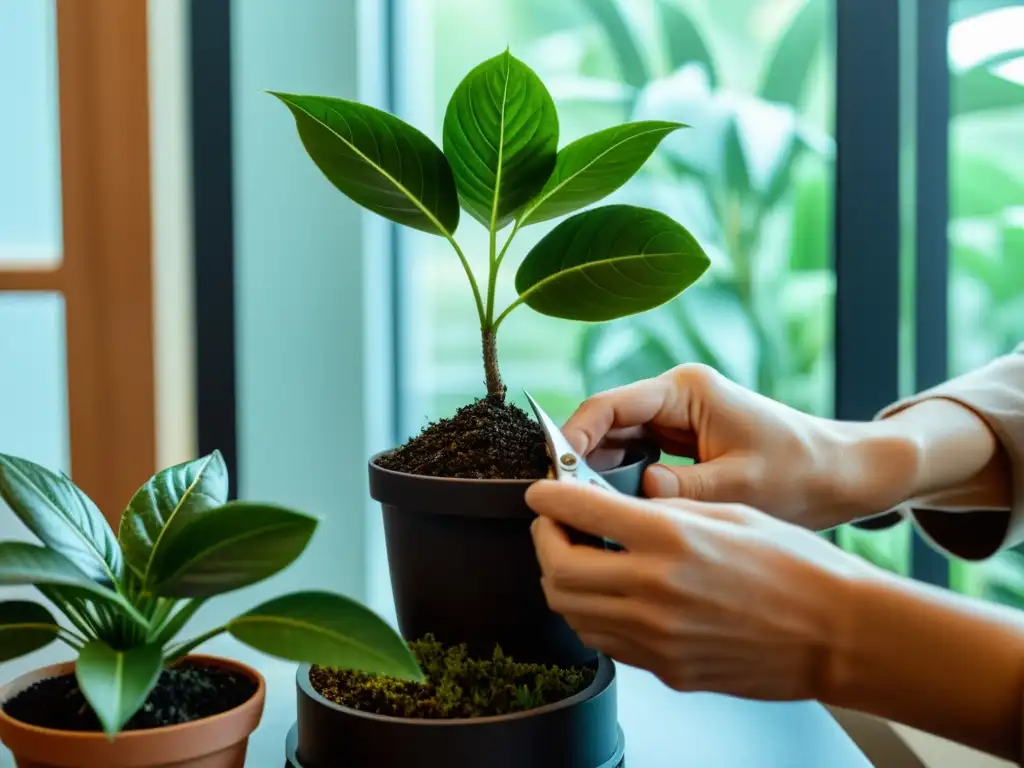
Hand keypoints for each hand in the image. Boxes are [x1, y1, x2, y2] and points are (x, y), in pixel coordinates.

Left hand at [526, 480, 879, 700]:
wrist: (839, 633)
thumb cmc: (797, 566)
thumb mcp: (727, 512)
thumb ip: (663, 510)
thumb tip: (614, 508)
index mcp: (671, 539)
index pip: (577, 511)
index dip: (547, 499)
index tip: (540, 494)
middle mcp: (655, 590)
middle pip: (557, 569)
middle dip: (545, 542)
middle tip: (553, 528)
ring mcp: (658, 638)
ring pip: (572, 613)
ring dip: (563, 582)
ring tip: (579, 561)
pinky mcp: (667, 669)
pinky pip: (606, 643)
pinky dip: (594, 617)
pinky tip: (613, 597)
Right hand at [564, 364, 919, 529]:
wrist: (841, 474)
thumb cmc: (800, 473)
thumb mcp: (741, 486)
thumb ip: (682, 491)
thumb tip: (635, 497)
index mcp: (687, 390)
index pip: (611, 405)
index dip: (574, 435)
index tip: (554, 472)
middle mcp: (675, 398)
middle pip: (606, 423)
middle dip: (580, 460)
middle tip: (562, 503)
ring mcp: (677, 418)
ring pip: (616, 443)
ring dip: (598, 474)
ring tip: (581, 512)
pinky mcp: (680, 441)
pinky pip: (634, 457)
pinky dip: (619, 482)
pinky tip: (611, 511)